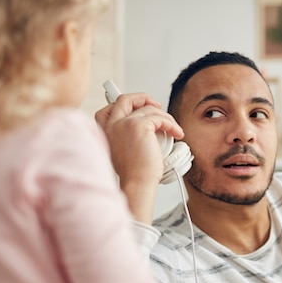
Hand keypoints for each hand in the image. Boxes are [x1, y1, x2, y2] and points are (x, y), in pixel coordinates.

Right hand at [94, 93, 183, 222]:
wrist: (136, 184)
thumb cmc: (133, 174)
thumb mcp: (122, 152)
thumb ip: (125, 136)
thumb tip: (144, 125)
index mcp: (104, 131)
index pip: (109, 108)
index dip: (126, 105)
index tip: (140, 107)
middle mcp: (111, 124)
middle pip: (125, 99)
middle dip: (142, 98)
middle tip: (157, 106)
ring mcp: (124, 123)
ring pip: (148, 108)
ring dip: (164, 116)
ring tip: (172, 128)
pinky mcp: (139, 125)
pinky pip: (160, 117)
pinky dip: (171, 124)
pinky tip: (177, 133)